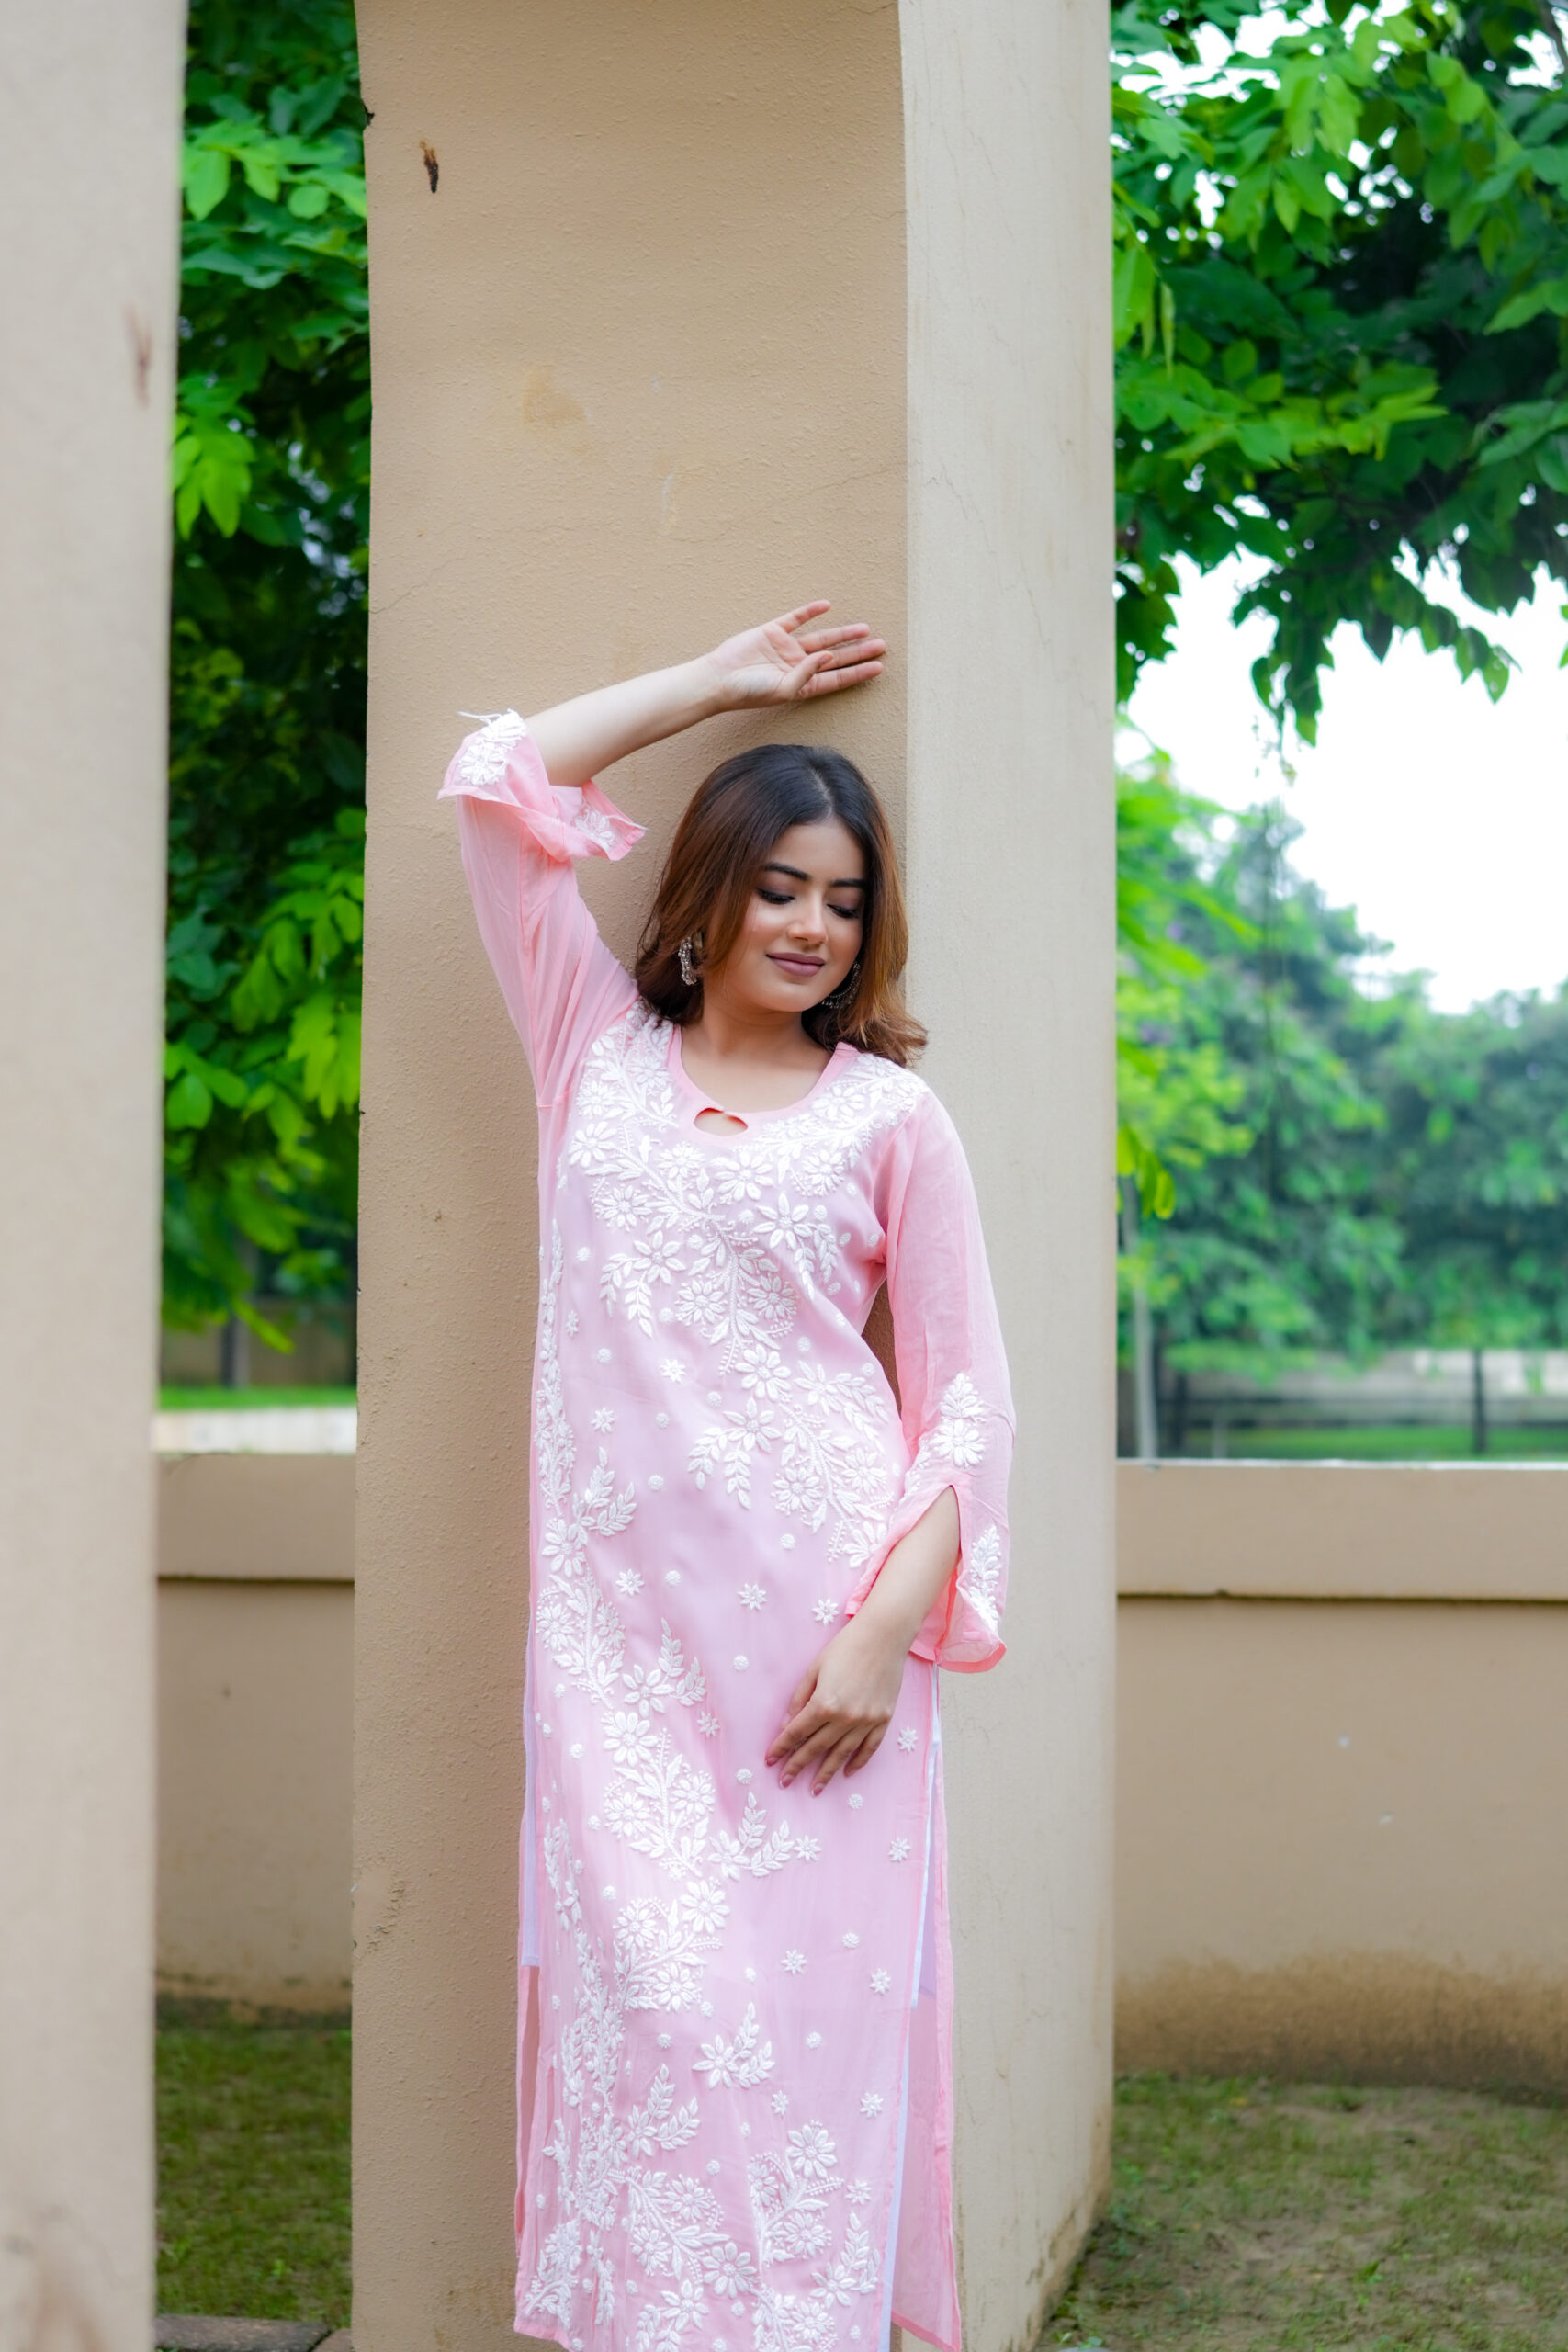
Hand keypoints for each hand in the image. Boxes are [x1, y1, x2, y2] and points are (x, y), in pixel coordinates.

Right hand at [704, 603, 885, 710]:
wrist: (719, 678)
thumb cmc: (749, 691)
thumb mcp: (783, 689)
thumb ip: (807, 674)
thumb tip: (830, 656)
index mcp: (803, 685)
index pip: (837, 678)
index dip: (858, 673)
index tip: (878, 667)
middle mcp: (798, 666)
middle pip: (836, 657)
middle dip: (858, 652)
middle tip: (881, 646)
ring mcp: (786, 648)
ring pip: (822, 638)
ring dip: (842, 633)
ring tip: (865, 628)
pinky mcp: (773, 632)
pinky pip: (796, 619)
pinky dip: (810, 611)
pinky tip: (826, 606)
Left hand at [765, 1614, 906, 1794]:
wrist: (883, 1636)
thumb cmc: (845, 1648)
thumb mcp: (815, 1670)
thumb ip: (799, 1699)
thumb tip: (786, 1726)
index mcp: (824, 1703)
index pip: (796, 1733)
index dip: (781, 1748)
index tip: (770, 1761)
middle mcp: (845, 1718)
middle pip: (816, 1748)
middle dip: (797, 1766)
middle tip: (784, 1781)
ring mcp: (866, 1721)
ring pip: (842, 1754)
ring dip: (826, 1773)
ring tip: (814, 1789)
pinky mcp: (883, 1720)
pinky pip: (869, 1748)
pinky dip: (858, 1762)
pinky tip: (847, 1772)